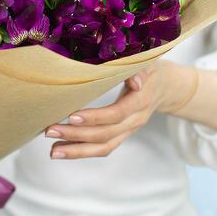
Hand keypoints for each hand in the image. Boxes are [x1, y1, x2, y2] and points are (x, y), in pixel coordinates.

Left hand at [45, 62, 171, 159]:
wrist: (166, 86)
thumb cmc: (150, 70)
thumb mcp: (147, 63)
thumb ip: (139, 70)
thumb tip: (134, 81)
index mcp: (140, 101)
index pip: (116, 114)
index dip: (95, 117)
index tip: (71, 116)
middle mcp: (135, 120)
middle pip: (105, 134)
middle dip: (76, 135)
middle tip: (50, 130)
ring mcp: (129, 131)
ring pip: (103, 147)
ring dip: (76, 150)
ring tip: (52, 151)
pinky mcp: (122, 135)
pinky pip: (103, 148)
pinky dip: (82, 151)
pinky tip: (62, 150)